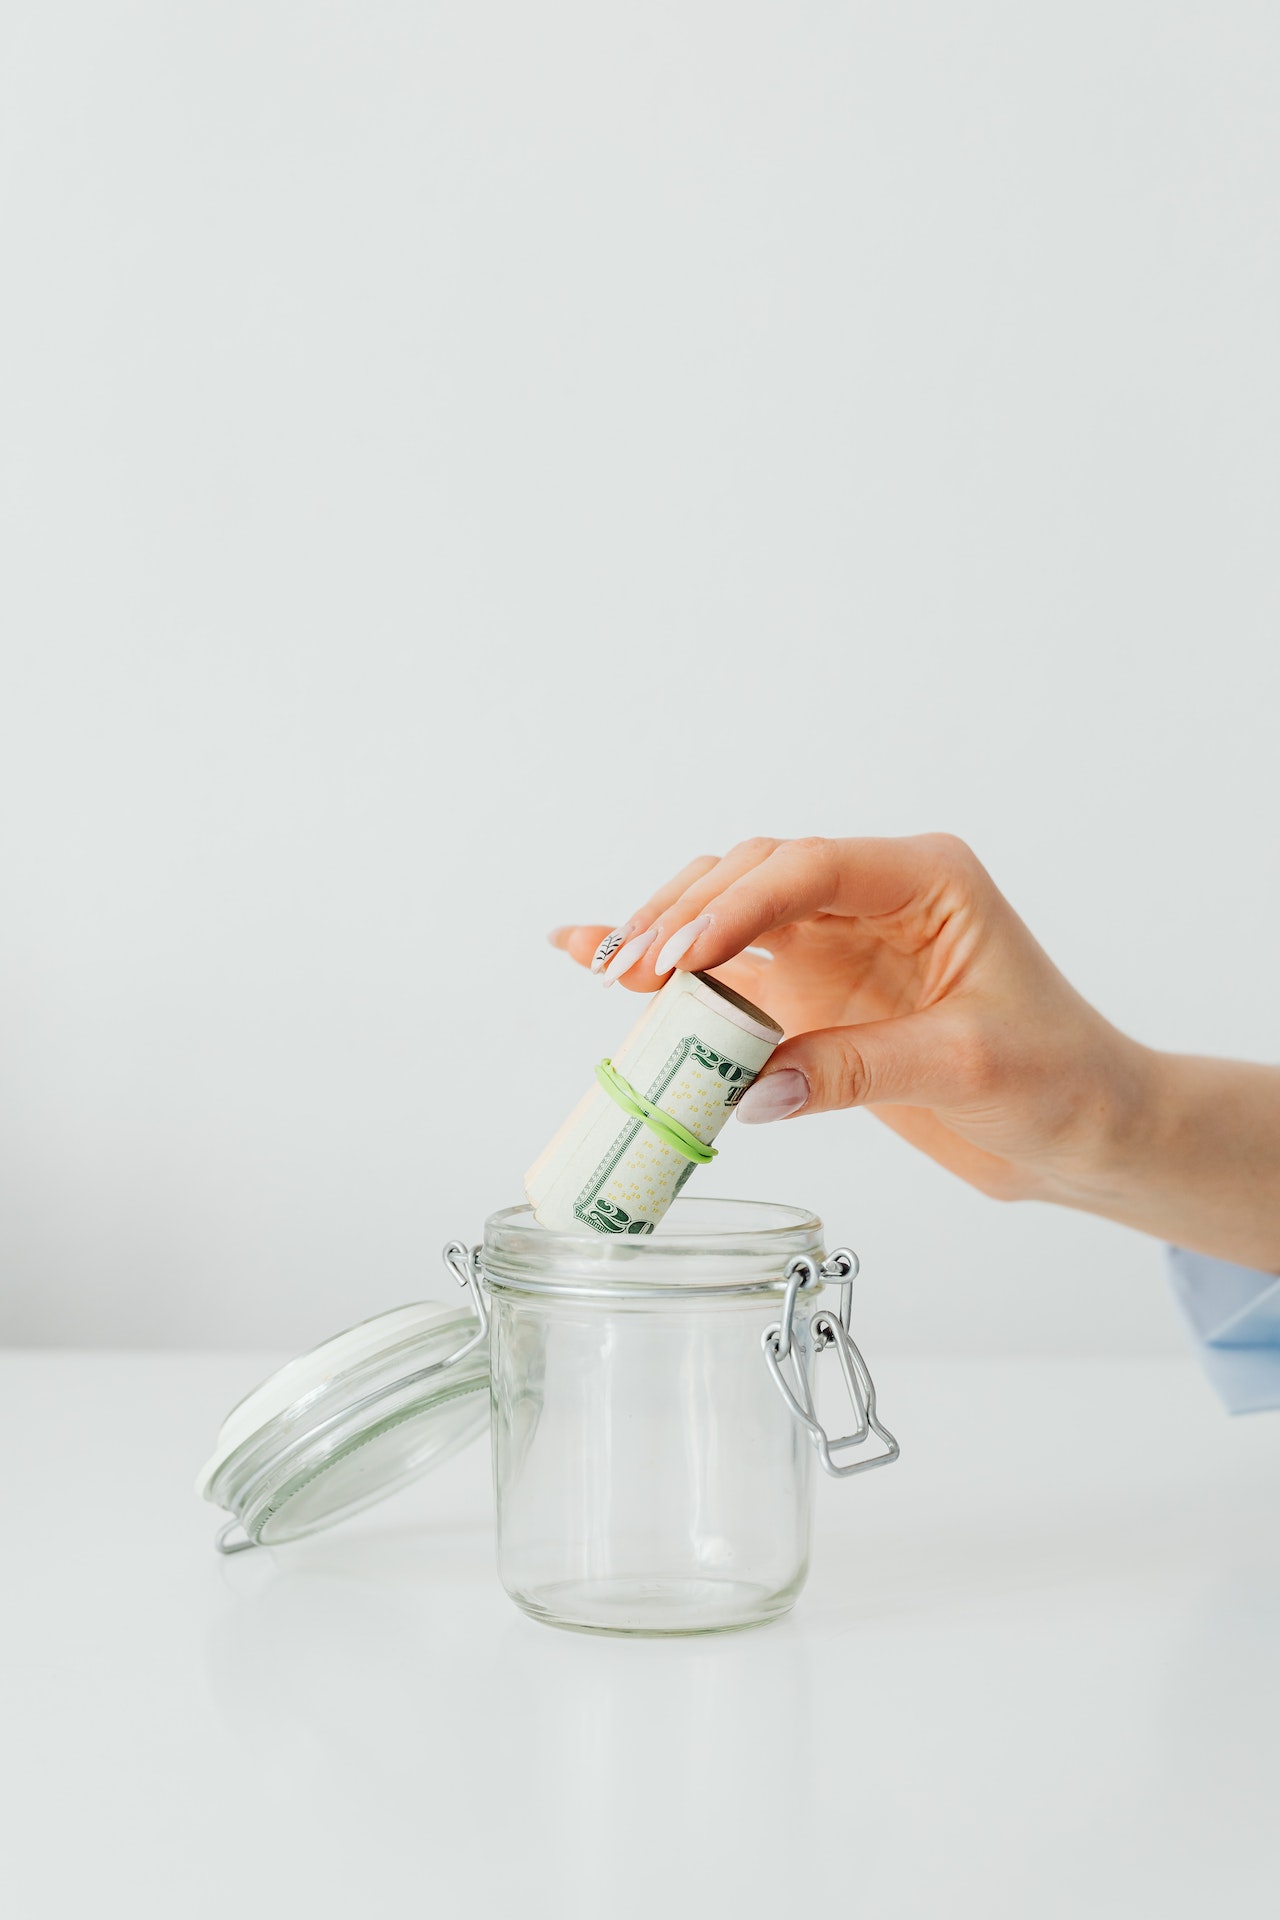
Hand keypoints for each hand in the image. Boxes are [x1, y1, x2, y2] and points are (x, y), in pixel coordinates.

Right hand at [551, 834, 1151, 1207]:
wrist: (1086, 1131)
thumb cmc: (1059, 1080)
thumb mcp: (968, 1067)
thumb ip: (856, 1068)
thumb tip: (744, 1088)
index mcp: (927, 879)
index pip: (810, 869)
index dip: (736, 907)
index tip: (679, 959)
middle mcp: (873, 896)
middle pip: (754, 876)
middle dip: (685, 917)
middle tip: (630, 972)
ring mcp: (836, 941)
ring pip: (729, 912)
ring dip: (665, 937)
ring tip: (603, 970)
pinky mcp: (813, 992)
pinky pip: (727, 970)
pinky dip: (668, 970)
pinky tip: (595, 956)